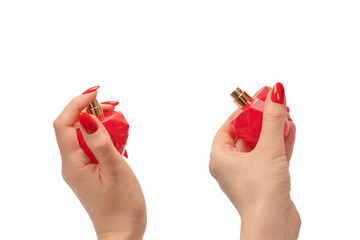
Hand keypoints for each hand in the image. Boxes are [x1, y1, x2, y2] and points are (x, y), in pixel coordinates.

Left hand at [53, 88, 145, 239]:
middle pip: (71, 127)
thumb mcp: (114, 170)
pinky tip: (118, 134)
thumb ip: (100, 142)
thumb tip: (86, 116)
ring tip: (117, 114)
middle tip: (113, 104)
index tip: (95, 93)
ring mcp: (81, 168)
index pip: (64, 125)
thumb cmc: (121, 205)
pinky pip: (91, 146)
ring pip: (82, 135)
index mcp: (73, 164)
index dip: (76, 104)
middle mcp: (72, 164)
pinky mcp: (91, 171)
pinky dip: (103, 134)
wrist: (123, 232)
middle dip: (89, 109)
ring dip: (97, 121)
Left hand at [210, 83, 300, 239]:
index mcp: (220, 158)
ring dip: (273, 130)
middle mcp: (231, 166)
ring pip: (260, 146)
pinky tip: (291, 129)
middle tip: (272, 102)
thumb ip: (272, 120)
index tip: (255, 100)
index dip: (242, 113)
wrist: (273, 225)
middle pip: (245, 135)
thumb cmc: (260, 191)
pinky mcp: (264, 182)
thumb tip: (275, 92)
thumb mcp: (267, 148)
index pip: (227, 128)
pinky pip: (270, 157)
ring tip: (285, 112)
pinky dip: (280, 144)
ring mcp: (249, 174)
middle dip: (261, 119)